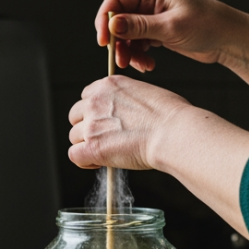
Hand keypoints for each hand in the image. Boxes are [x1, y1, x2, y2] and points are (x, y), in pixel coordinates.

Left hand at [68, 75, 192, 170]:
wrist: (174, 133)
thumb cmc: (171, 116)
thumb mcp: (145, 93)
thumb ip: (126, 101)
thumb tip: (123, 116)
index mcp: (109, 85)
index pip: (86, 96)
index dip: (94, 111)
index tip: (104, 120)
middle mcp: (96, 102)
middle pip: (75, 115)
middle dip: (87, 127)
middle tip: (105, 138)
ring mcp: (92, 125)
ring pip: (74, 136)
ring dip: (87, 144)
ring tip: (106, 151)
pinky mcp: (93, 147)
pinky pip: (74, 155)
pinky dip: (84, 161)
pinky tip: (98, 162)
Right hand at [95, 0, 248, 72]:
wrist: (229, 39)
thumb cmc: (208, 25)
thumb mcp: (171, 27)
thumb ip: (139, 27)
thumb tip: (113, 26)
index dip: (106, 19)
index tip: (104, 41)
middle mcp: (150, 0)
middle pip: (119, 18)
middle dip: (117, 40)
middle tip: (120, 60)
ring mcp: (154, 15)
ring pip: (128, 33)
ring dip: (129, 51)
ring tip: (139, 65)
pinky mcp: (158, 30)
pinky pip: (139, 42)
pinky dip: (139, 54)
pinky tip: (149, 65)